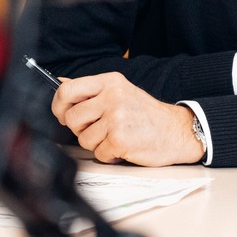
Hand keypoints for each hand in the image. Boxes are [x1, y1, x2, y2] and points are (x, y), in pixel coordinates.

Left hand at [51, 72, 203, 165]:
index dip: (59, 107)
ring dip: (97, 144)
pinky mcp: (120, 138)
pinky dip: (109, 155)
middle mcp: (113, 96)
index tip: (64, 115)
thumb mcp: (121, 92)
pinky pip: (98, 153)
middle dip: (81, 129)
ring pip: (83, 138)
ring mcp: (117, 117)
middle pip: (72, 118)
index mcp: (111, 82)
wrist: (178, 131)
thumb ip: (93, 91)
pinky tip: (124, 147)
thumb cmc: (147, 115)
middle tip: (100, 129)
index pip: (67, 90)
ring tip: (116, 137)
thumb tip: (61, 84)